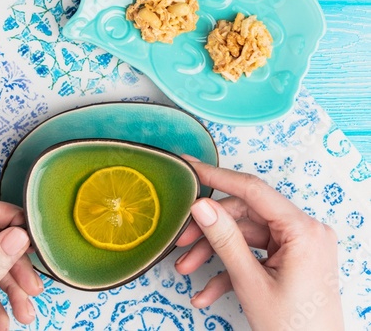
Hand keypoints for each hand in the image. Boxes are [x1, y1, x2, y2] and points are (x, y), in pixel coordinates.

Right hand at [175, 156, 343, 330]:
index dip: (218, 176)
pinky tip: (206, 291)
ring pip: (244, 235)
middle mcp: (303, 231)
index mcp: (302, 229)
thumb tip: (201, 205)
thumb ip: (224, 239)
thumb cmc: (292, 329)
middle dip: (210, 230)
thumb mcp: (250, 282)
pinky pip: (253, 254)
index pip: (253, 190)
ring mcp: (296, 246)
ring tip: (186, 269)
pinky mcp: (289, 260)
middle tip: (180, 239)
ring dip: (214, 252)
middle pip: (245, 215)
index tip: (190, 168)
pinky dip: (229, 269)